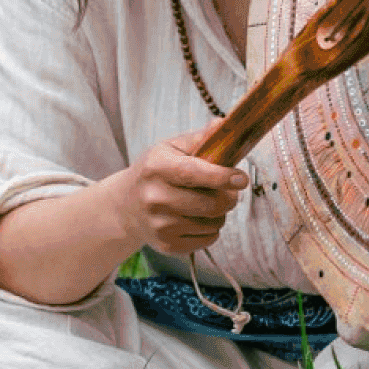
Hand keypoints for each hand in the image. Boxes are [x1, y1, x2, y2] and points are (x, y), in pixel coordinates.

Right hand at [122, 129, 248, 255]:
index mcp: (156, 168)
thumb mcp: (171, 149)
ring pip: (214, 223)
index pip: (192, 173)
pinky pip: (209, 239)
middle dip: (229, 197)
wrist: (126, 206)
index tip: (241, 178)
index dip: (221, 176)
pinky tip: (198, 218)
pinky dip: (212, 229)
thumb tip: (224, 124)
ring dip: (220, 213)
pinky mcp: (167, 245)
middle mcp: (155, 198)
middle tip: (229, 190)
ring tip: (207, 203)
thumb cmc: (156, 171)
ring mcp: (159, 225)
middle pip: (210, 204)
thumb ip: (200, 138)